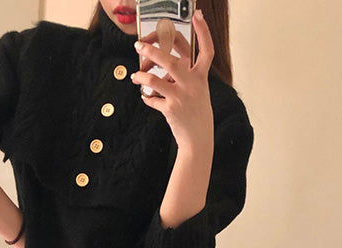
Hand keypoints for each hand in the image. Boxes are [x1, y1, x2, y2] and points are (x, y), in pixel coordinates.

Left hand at [131, 9, 214, 154]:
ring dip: (141, 76)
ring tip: (135, 76)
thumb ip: (183, 75)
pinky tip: (146, 97)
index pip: (206, 50)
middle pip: (170, 60)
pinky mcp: (170, 110)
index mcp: (201, 76)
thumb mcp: (197, 90)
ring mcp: (181, 97)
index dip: (203, 32)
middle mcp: (193, 84)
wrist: (198, 138)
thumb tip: (161, 63)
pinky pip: (151, 99)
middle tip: (138, 45)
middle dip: (152, 50)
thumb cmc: (195, 112)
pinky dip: (146, 97)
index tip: (197, 15)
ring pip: (154, 79)